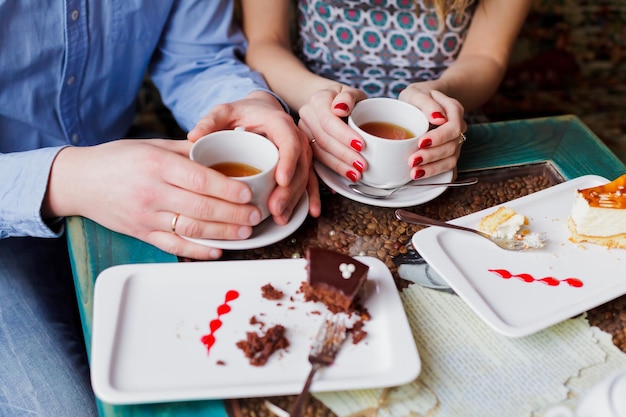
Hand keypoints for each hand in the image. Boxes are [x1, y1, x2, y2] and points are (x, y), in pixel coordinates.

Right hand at [44, 139, 264, 259]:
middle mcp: (151, 191)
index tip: (248, 194)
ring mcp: (145, 216)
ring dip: (222, 233)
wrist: (80, 181)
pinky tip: (218, 250)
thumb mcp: (152, 145)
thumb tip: (222, 149)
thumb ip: (187, 150)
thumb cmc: (119, 159)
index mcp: (157, 164)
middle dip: (233, 214)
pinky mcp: (141, 233)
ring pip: (191, 228)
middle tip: (255, 216)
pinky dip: (197, 250)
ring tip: (244, 232)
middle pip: (200, 207)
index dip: (227, 189)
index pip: (199, 179)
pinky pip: (173, 245)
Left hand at [189, 91, 320, 221]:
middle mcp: (296, 138)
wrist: (261, 111)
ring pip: (305, 177)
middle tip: (275, 208)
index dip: (288, 162)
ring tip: (280, 217)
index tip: (281, 179)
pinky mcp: (301, 164)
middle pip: (300, 166)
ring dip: (294, 199)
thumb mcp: (224, 111)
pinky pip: (310, 181)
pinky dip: (311, 197)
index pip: (289, 143)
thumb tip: (193, 136)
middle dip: (289, 190)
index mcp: (279, 123)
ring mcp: (301, 153)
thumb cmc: (242, 112)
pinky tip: (310, 213)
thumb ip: (210, 121)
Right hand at [297, 85, 367, 182]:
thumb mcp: (353, 93)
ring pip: (318, 153)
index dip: (344, 135)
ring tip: (356, 175)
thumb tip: (340, 108)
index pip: (328, 121)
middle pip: (323, 140)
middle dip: (344, 155)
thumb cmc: (347, 101)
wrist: (331, 104)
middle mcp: (307, 117)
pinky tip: (342, 180)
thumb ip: (349, 97)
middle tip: (362, 166)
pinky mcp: (304, 147)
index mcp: (317, 101)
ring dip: (338, 166)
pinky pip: (315, 162)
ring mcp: (303, 133)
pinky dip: (330, 172)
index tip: (362, 145)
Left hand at [398, 86, 466, 179]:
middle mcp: (457, 127)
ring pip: (450, 159)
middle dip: (432, 156)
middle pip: (452, 146)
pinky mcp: (447, 153)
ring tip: (414, 173)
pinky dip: (434, 173)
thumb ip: (426, 103)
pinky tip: (421, 176)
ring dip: (433, 168)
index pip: (452, 127)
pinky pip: (446, 166)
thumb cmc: (418, 97)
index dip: (439, 137)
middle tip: (412, 161)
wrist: (423, 102)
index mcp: (453, 110)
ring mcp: (454, 142)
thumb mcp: (416, 93)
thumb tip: (438, 117)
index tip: (421, 142)